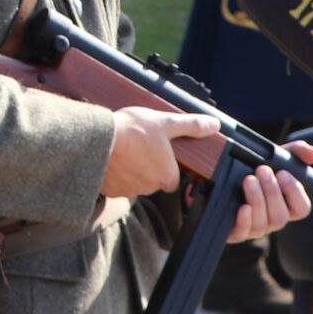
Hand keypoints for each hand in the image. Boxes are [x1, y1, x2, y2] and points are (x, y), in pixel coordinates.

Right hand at [101, 107, 221, 198]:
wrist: (97, 139)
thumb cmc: (133, 130)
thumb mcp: (165, 122)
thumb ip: (191, 126)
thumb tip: (214, 125)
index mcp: (167, 175)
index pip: (172, 178)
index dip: (165, 165)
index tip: (157, 152)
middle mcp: (150, 188)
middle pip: (153, 181)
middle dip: (147, 168)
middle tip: (138, 147)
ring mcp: (128, 190)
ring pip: (134, 183)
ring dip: (130, 171)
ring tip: (123, 151)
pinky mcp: (110, 191)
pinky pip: (116, 185)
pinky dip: (115, 175)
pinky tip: (110, 158)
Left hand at [227, 139, 312, 241]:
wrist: (216, 176)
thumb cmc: (251, 169)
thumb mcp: (273, 157)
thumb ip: (295, 152)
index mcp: (285, 204)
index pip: (301, 208)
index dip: (296, 193)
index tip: (284, 173)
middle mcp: (271, 219)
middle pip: (281, 217)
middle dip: (272, 191)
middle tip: (262, 170)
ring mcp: (253, 227)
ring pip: (263, 224)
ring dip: (257, 200)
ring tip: (248, 179)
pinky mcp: (234, 231)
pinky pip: (243, 232)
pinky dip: (244, 219)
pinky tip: (242, 206)